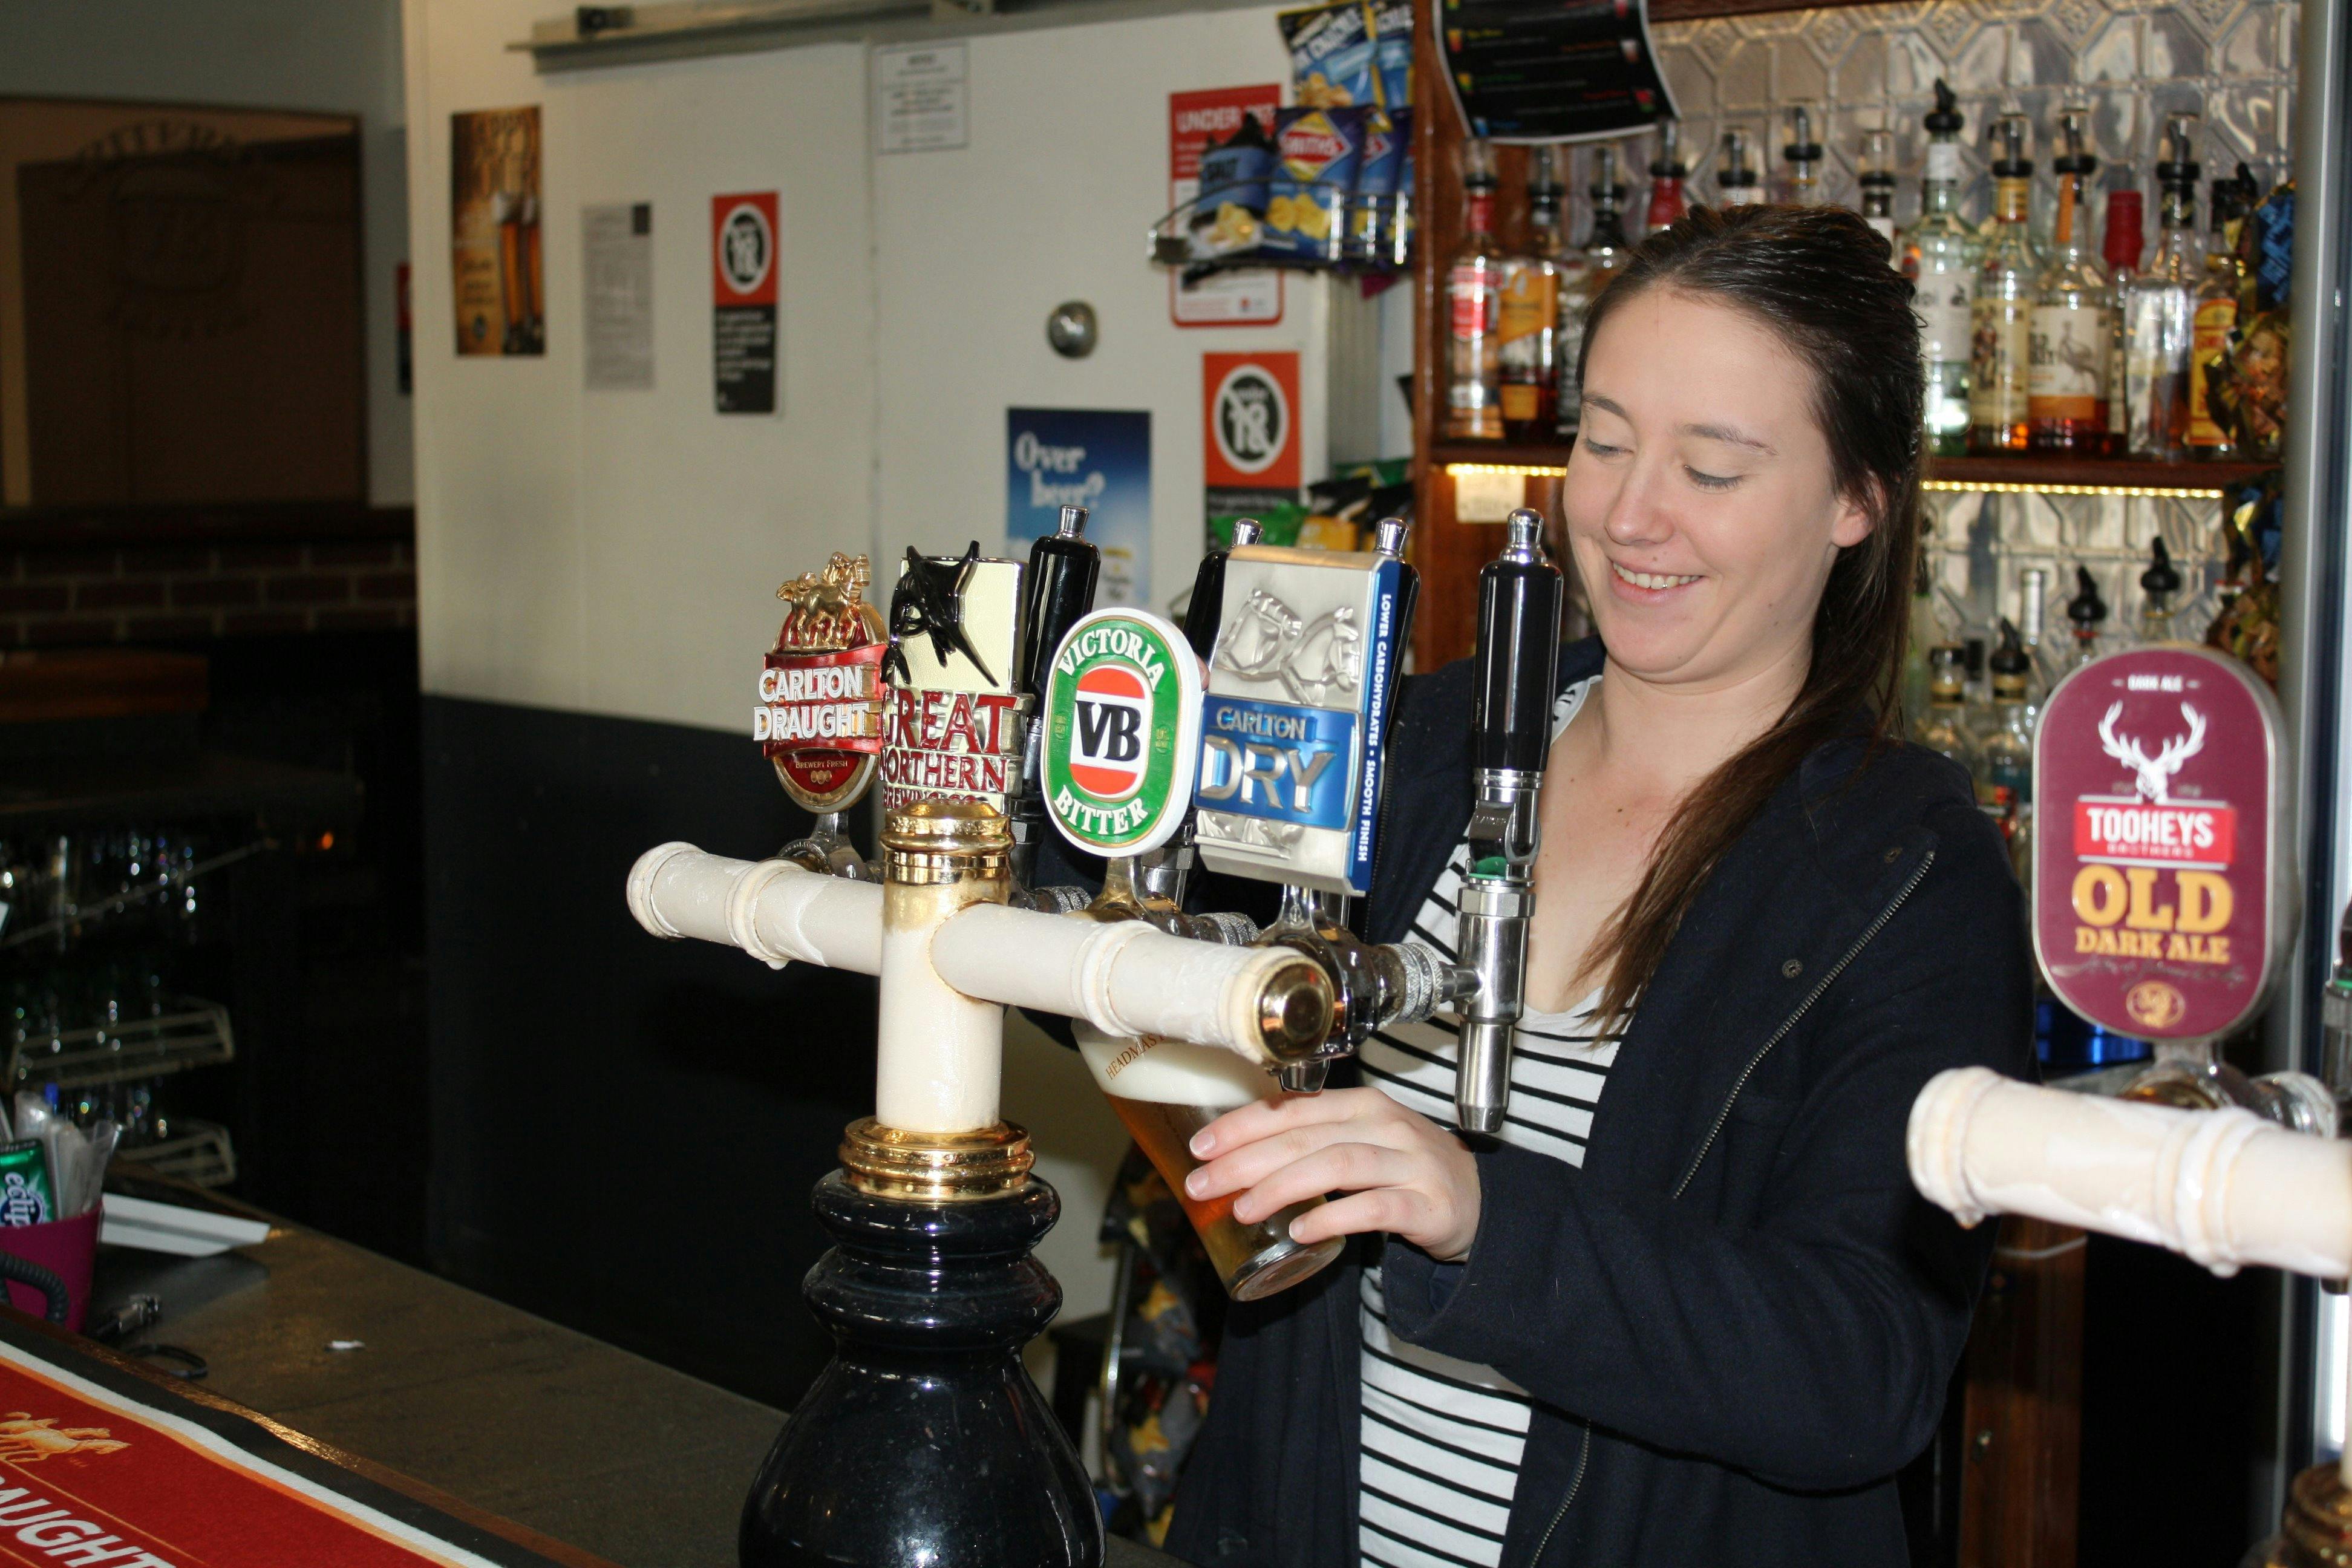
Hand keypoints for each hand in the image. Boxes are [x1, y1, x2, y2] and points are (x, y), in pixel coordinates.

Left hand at [1184, 1089, 1482, 1261]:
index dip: (1243, 1125)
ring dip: (1282, 1186)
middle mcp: (1385, 1126)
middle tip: (1204, 1184)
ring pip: (1336, 1165)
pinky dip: (1333, 1218)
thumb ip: (1310, 1142)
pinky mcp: (1427, 1205)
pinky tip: (1300, 1231)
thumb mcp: (1359, 1142)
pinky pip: (1373, 1208)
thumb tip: (1236, 1158)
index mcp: (1361, 1105)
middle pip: (1306, 1137)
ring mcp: (1409, 1163)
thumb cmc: (1404, 1169)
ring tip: (1242, 1208)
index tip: (1201, 1146)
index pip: (1293, 1108)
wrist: (1476, 1200)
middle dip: (1247, 1160)